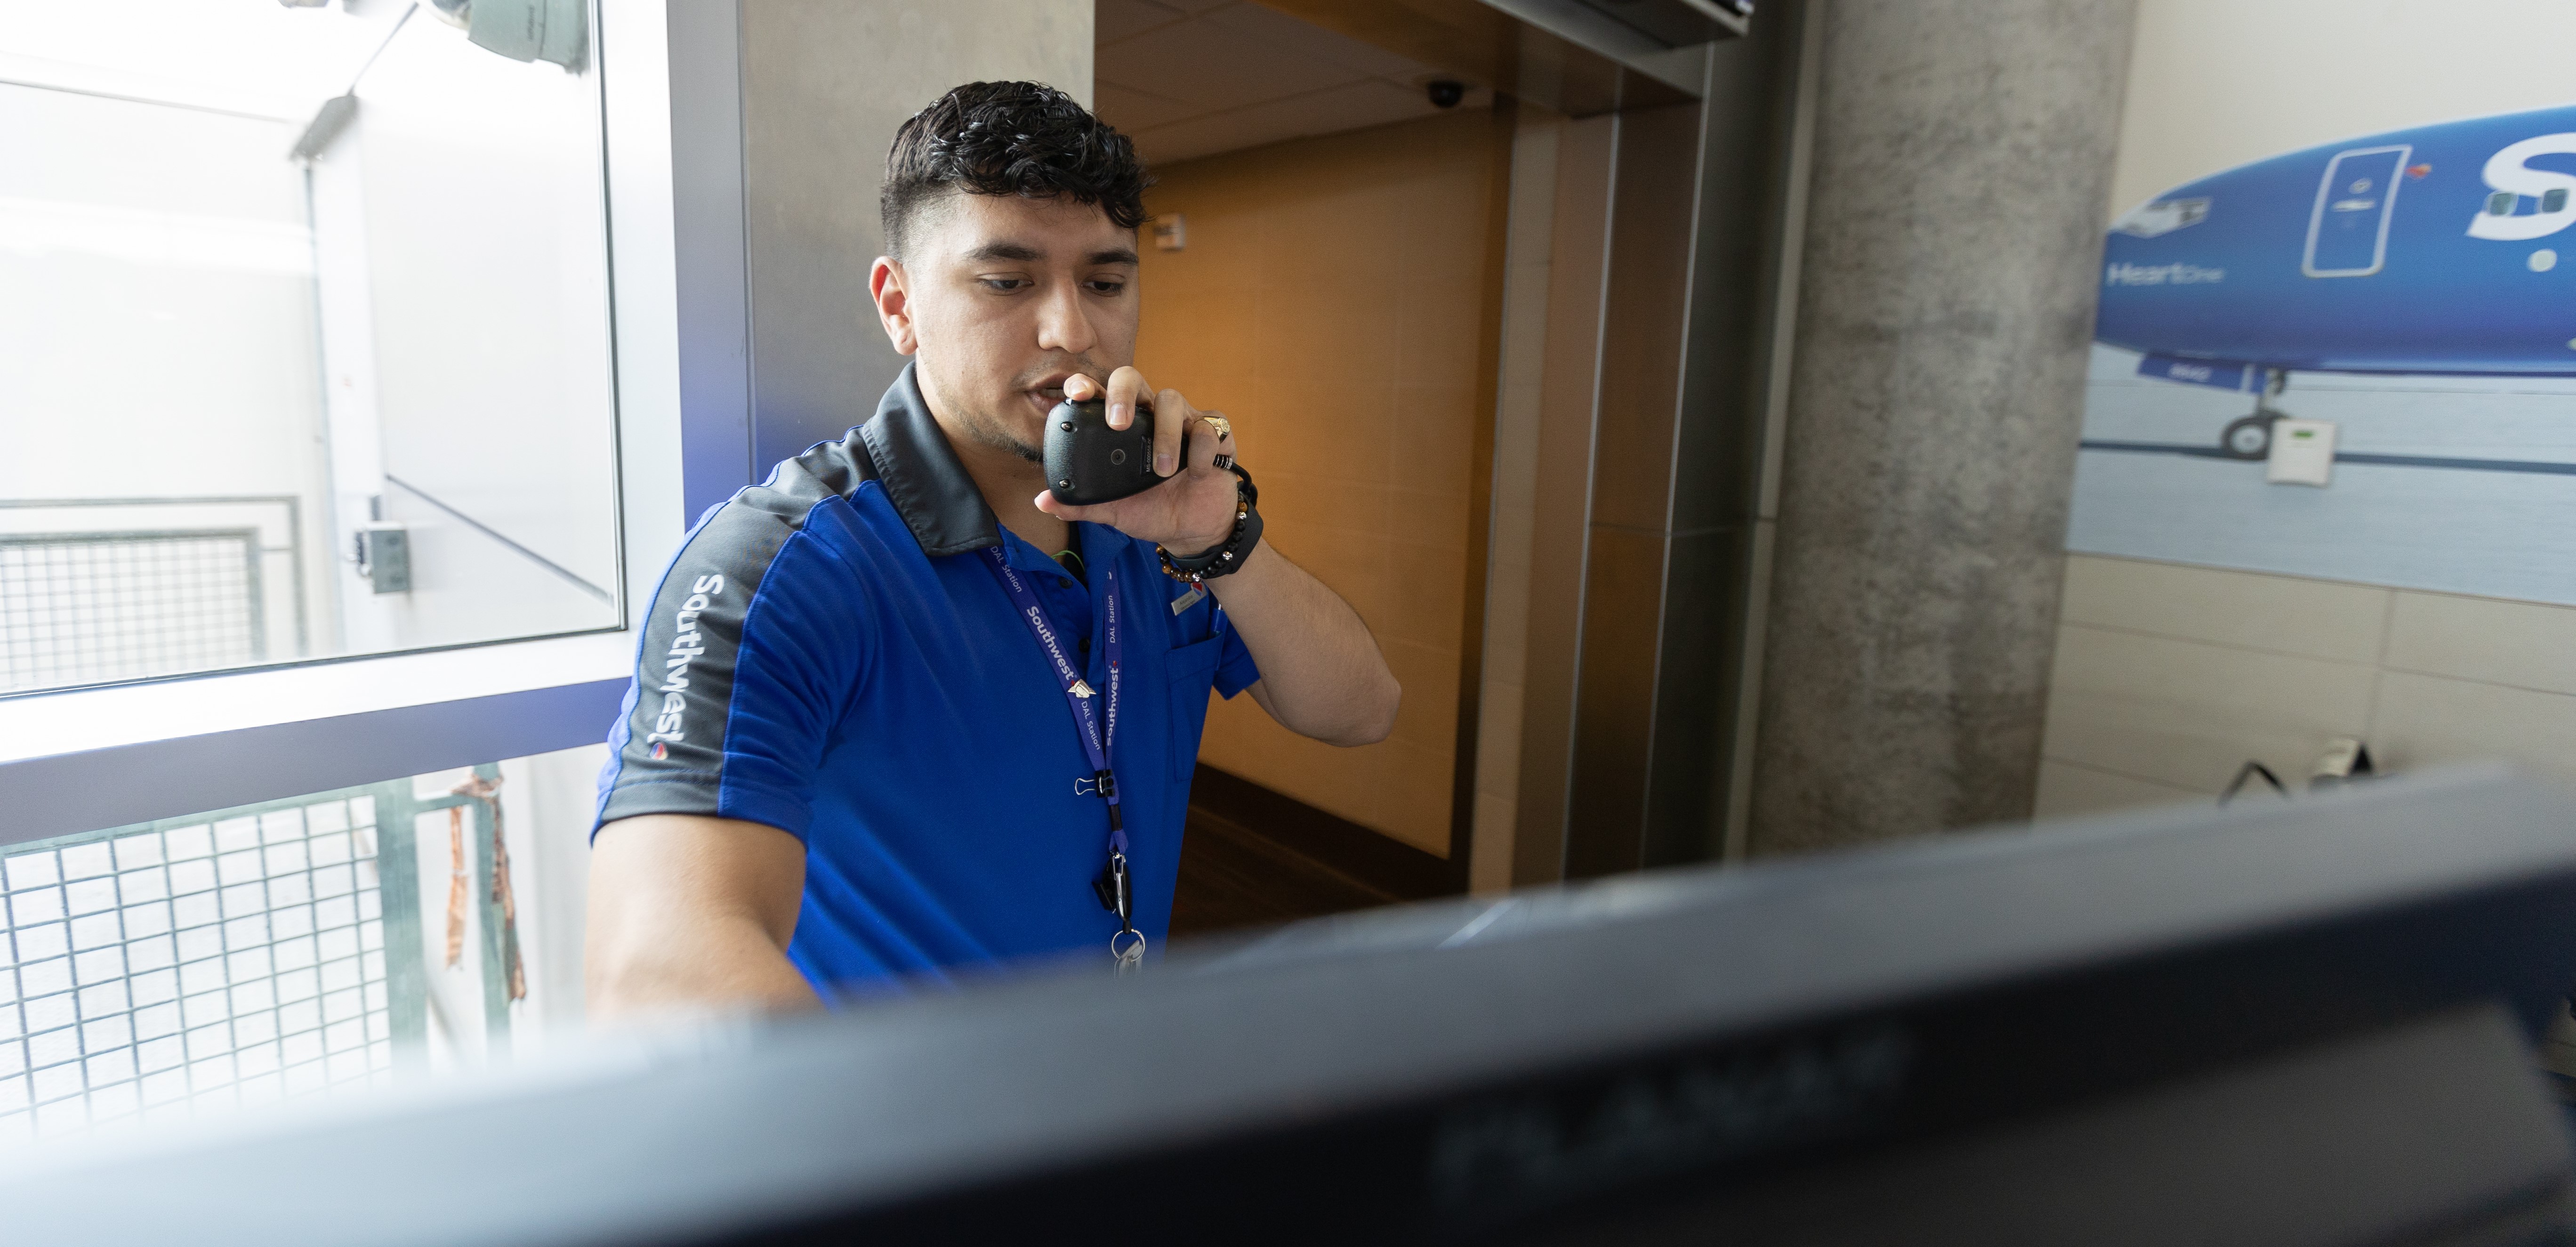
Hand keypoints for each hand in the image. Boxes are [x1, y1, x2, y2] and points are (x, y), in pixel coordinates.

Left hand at [1037, 368, 1239, 553]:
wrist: (1194, 531)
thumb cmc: (1153, 511)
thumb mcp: (1114, 512)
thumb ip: (1081, 506)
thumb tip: (1042, 502)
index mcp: (1120, 429)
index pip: (1100, 395)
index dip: (1087, 386)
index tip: (1076, 394)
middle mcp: (1149, 416)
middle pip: (1133, 379)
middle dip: (1123, 394)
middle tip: (1117, 423)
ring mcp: (1182, 420)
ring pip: (1172, 400)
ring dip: (1166, 434)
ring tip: (1162, 471)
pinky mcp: (1214, 433)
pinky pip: (1208, 427)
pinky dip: (1201, 451)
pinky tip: (1197, 473)